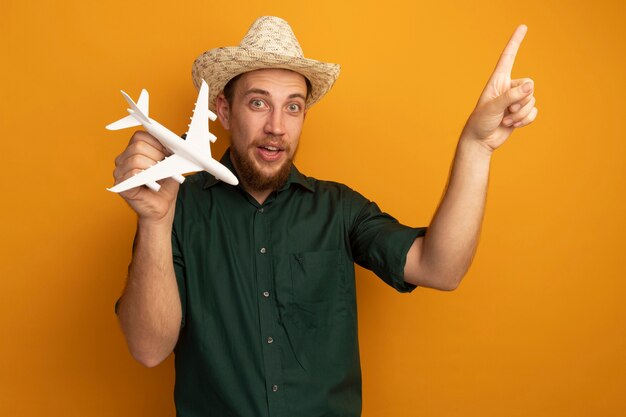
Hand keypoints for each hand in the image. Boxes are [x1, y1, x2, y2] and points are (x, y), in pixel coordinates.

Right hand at [112, 131, 179, 222]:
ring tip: (160, 176)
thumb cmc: (164, 186)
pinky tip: (154, 183)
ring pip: (135, 159)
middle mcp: (123, 160)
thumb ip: (168, 151)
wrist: (162, 207)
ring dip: (153, 167)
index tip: (168, 152)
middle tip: (165, 166)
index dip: (157, 142)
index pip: (139, 136)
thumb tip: (173, 142)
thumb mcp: (170, 165)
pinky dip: (147, 177)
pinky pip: (132, 174)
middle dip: (157, 155)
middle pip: (138, 146)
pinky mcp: (120, 186)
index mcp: (133, 151)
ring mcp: (119, 172)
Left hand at [462, 25, 537, 151]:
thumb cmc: (480, 122)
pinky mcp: (520, 113)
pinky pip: (534, 112)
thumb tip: (531, 85)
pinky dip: (525, 120)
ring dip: (520, 114)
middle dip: (520, 101)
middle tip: (505, 111)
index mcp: (498, 81)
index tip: (523, 27)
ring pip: (532, 100)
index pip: (508, 57)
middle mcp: (508, 88)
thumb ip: (511, 96)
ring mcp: (515, 101)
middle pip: (529, 85)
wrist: (480, 141)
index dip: (515, 42)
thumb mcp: (493, 107)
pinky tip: (513, 125)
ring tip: (505, 119)